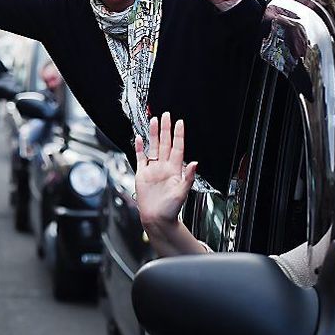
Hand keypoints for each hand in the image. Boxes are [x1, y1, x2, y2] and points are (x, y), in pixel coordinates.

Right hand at [134, 113, 197, 228]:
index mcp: (174, 170)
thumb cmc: (171, 209)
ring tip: (153, 121)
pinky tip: (139, 139)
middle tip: (166, 115)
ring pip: (153, 147)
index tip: (179, 123)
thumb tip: (194, 164)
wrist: (157, 218)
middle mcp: (164, 167)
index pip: (177, 148)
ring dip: (153, 134)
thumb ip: (188, 177)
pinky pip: (141, 157)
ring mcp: (153, 169)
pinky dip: (139, 148)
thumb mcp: (182, 193)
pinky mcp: (142, 173)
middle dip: (165, 129)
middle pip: (165, 143)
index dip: (178, 135)